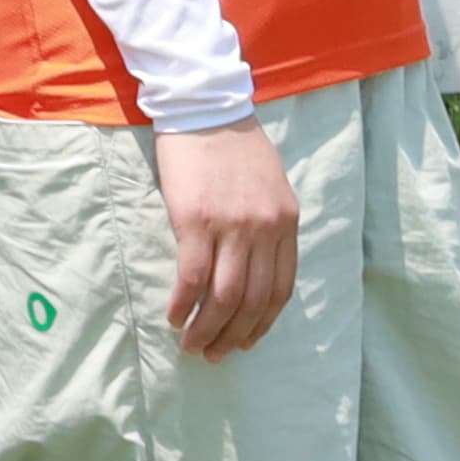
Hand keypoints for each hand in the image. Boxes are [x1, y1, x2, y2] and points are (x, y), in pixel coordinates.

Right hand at [154, 121, 298, 358]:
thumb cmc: (233, 144)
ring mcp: (231, 226)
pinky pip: (192, 277)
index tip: (246, 341)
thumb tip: (253, 269)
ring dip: (207, 329)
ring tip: (192, 346)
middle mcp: (264, 229)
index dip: (262, 323)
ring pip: (224, 297)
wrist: (204, 106)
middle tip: (215, 354)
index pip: (281, 289)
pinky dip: (183, 304)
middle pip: (253, 300)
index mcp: (286, 222)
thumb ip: (268, 225)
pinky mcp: (196, 220)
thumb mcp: (269, 185)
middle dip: (234, 336)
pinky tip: (173, 317)